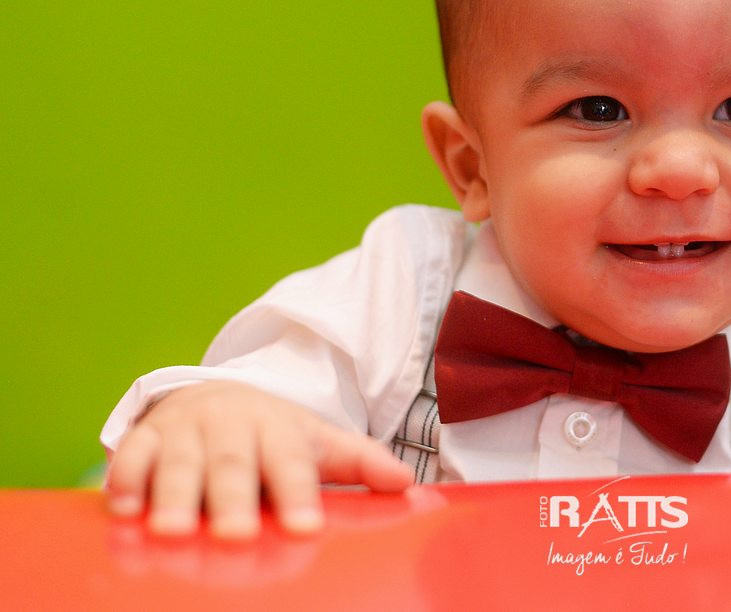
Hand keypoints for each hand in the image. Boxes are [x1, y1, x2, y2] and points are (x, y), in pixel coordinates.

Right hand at [105, 381, 412, 539]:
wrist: (217, 394)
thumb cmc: (273, 436)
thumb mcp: (317, 442)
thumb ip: (360, 462)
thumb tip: (407, 484)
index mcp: (278, 428)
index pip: (291, 463)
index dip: (298, 495)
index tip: (305, 529)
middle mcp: (231, 424)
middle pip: (233, 465)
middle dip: (232, 499)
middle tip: (235, 536)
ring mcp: (185, 429)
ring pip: (179, 463)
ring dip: (174, 496)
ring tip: (172, 532)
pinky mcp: (145, 436)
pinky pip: (131, 457)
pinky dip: (125, 481)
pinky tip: (123, 510)